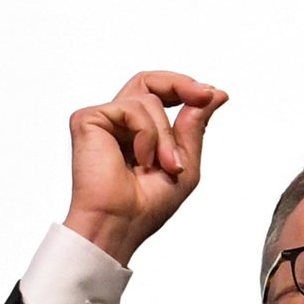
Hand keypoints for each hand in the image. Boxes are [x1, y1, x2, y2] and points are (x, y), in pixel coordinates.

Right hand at [63, 71, 228, 264]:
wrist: (122, 223)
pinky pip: (133, 108)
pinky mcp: (88, 119)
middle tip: (203, 94)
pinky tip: (141, 160)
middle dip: (180, 83)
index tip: (212, 95)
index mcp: (139, 132)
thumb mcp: (186, 162)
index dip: (185, 88)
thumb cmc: (148, 204)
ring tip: (166, 165)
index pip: (160, 94)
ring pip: (149, 99)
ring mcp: (103, 119)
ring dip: (166, 135)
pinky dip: (147, 136)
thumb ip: (195, 125)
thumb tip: (215, 94)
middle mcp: (120, 123)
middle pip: (148, 80)